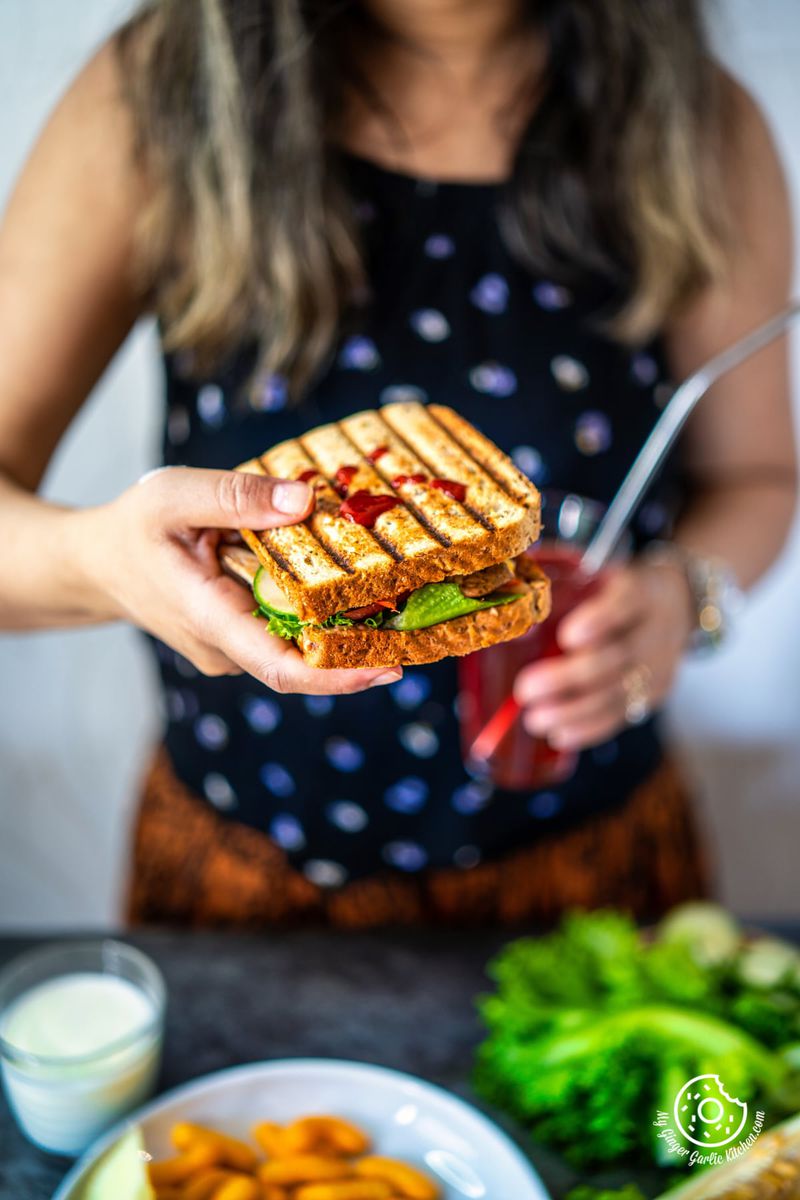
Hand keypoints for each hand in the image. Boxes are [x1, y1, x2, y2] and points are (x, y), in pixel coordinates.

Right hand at [79, 466, 401, 694]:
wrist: (98, 563)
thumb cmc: (133, 528)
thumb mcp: (173, 495)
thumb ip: (237, 496)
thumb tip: (305, 502)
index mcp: (208, 619)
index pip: (279, 668)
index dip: (336, 677)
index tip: (388, 668)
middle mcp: (226, 648)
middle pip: (303, 663)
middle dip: (362, 648)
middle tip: (423, 621)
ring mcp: (234, 648)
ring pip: (299, 647)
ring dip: (346, 629)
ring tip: (400, 598)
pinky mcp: (242, 637)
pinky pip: (288, 632)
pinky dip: (320, 613)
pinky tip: (353, 586)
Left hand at [513, 560, 694, 750]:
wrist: (680, 605)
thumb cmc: (622, 592)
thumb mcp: (606, 578)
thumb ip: (570, 592)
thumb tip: (509, 608)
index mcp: (641, 593)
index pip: (625, 603)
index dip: (599, 620)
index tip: (567, 636)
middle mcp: (655, 630)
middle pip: (617, 657)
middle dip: (568, 678)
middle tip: (525, 690)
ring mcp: (659, 666)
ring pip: (617, 693)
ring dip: (572, 712)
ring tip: (535, 720)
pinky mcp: (655, 694)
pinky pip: (622, 715)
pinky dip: (589, 729)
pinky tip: (560, 735)